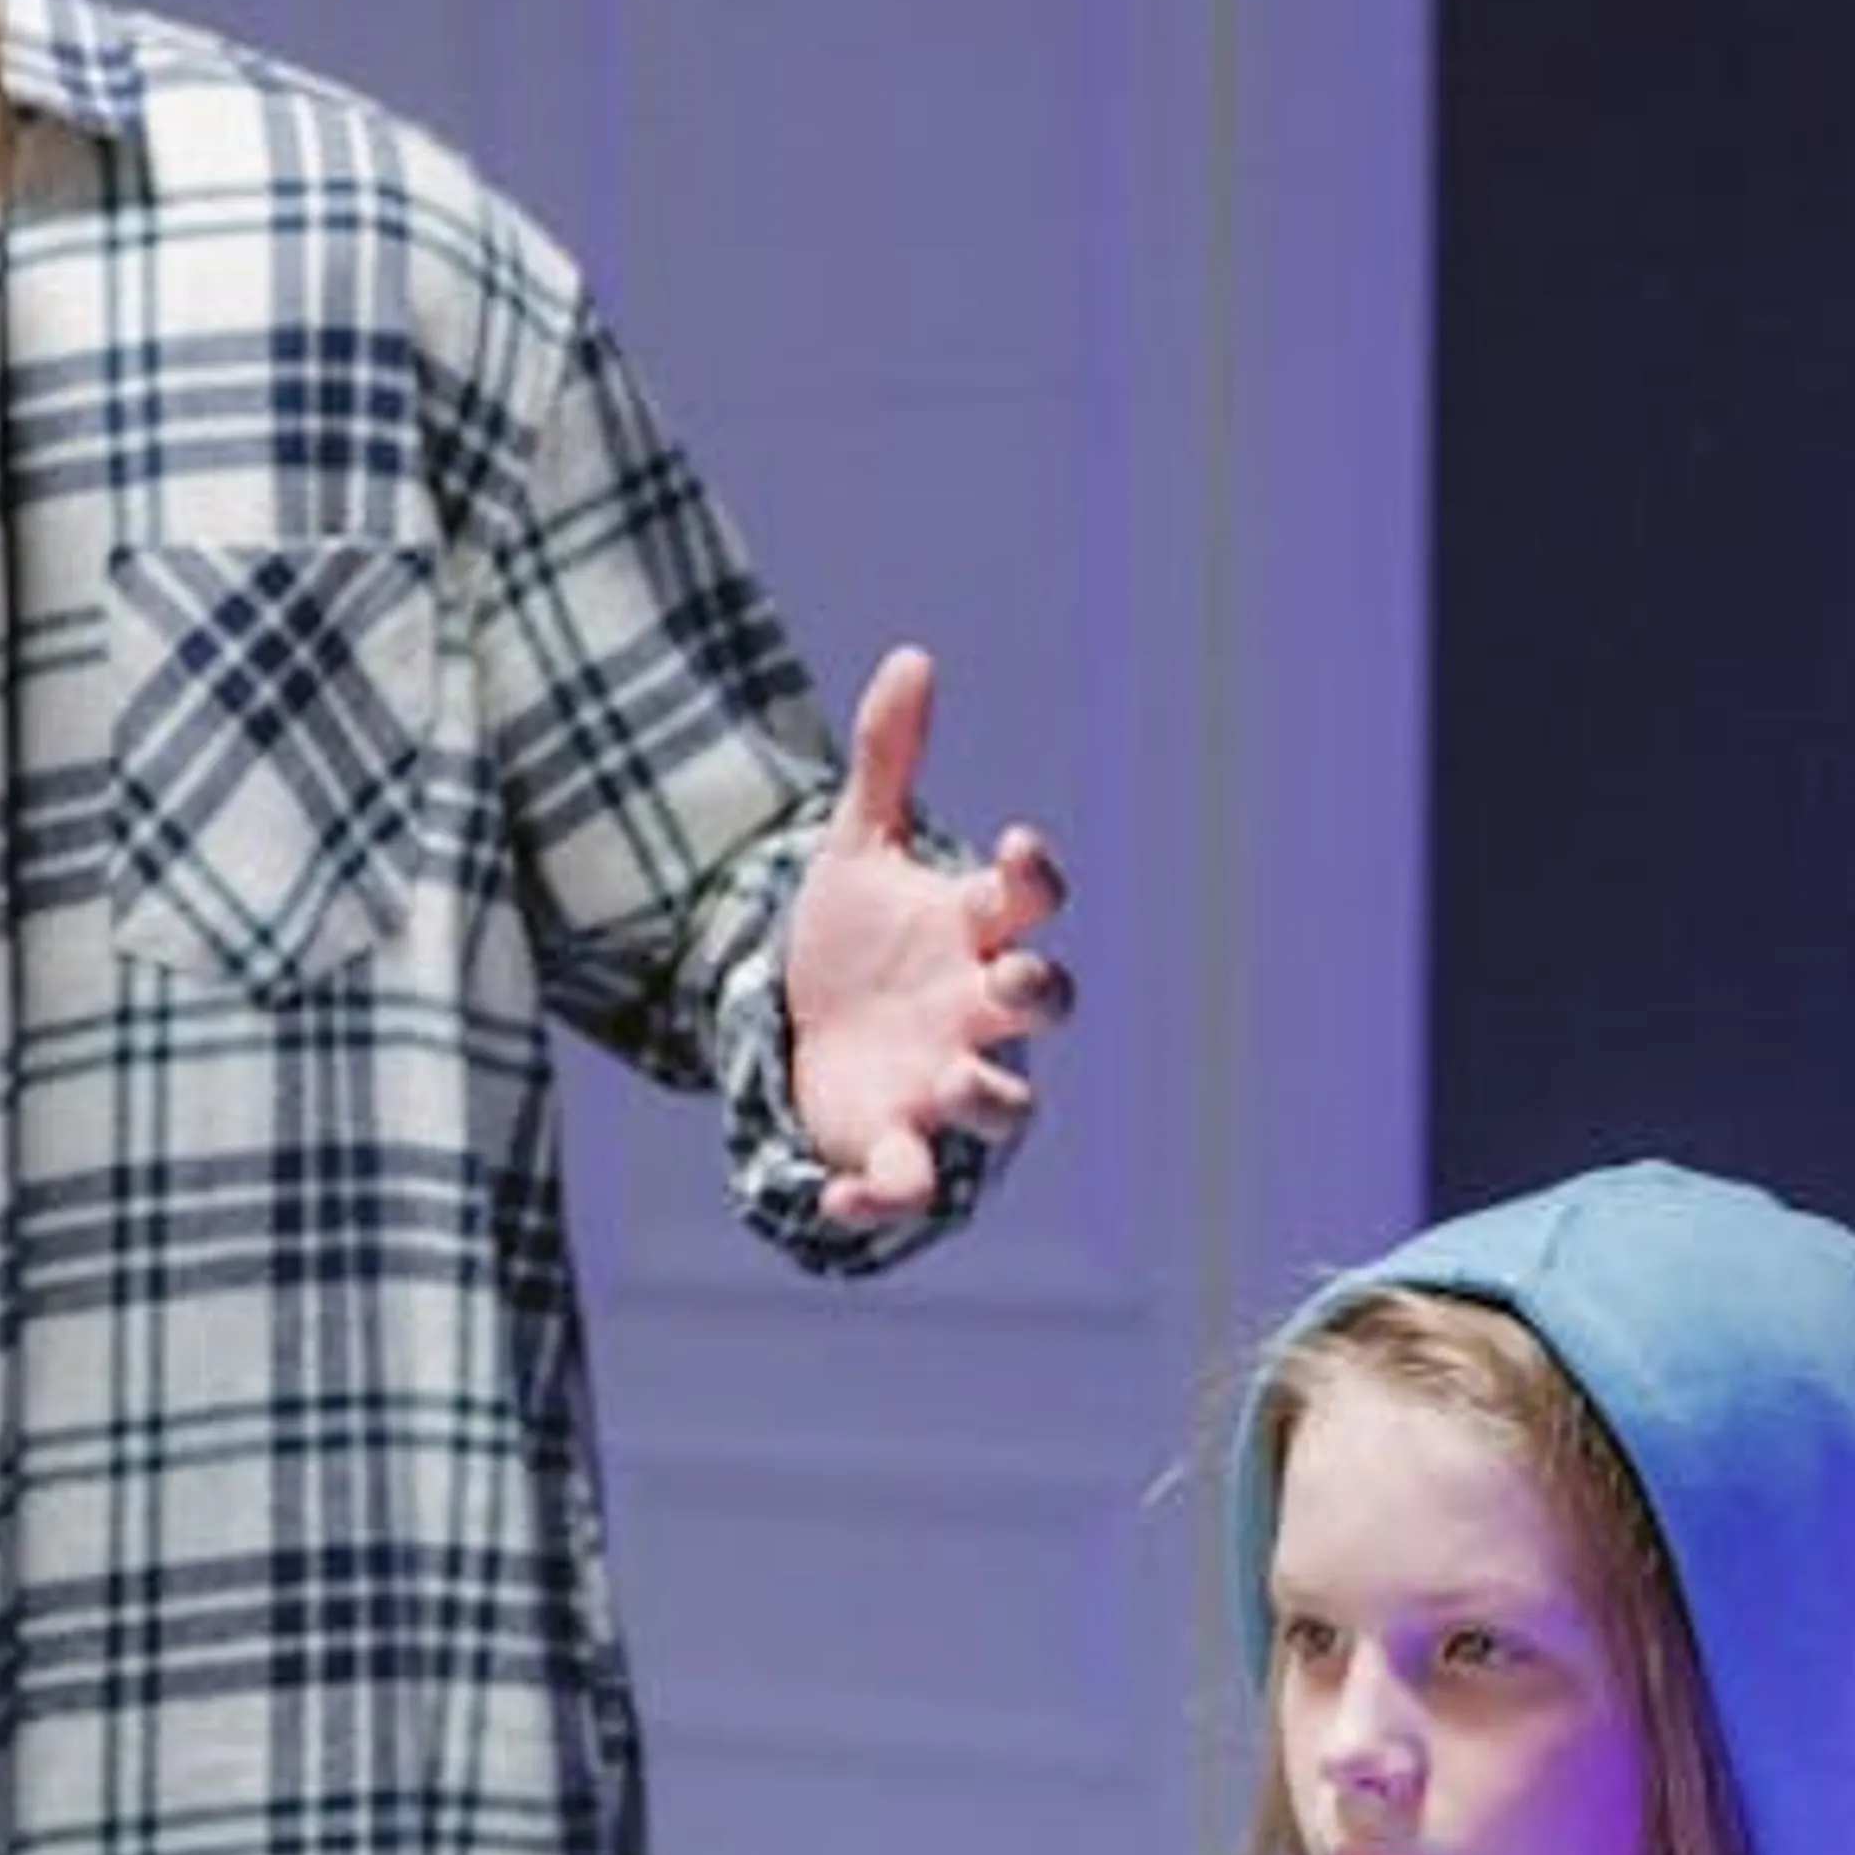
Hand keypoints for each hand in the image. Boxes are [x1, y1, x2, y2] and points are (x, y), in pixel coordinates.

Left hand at [784, 645, 1071, 1222]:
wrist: (815, 1028)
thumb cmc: (860, 938)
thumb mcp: (857, 848)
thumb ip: (889, 762)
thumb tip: (912, 657)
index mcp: (974, 933)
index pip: (1027, 903)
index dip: (1032, 878)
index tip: (1016, 844)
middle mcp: (977, 1012)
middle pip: (1039, 1004)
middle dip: (1033, 992)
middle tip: (1008, 977)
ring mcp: (945, 1082)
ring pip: (1001, 1103)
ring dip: (986, 1095)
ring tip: (951, 1083)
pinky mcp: (897, 1145)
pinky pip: (909, 1182)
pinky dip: (881, 1194)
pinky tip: (836, 1197)